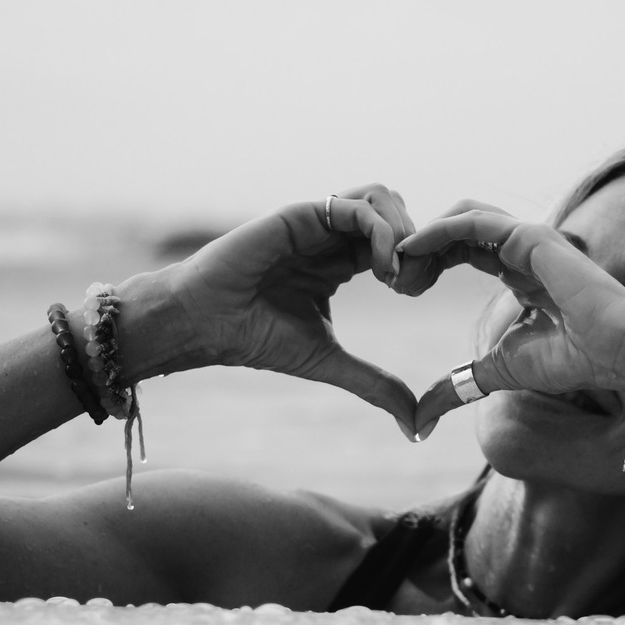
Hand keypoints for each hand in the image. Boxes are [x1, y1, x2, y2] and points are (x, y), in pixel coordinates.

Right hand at [127, 185, 420, 437]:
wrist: (207, 324)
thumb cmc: (257, 338)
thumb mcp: (330, 362)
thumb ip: (375, 385)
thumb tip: (415, 427)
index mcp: (341, 262)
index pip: (398, 244)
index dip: (417, 262)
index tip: (414, 293)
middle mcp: (332, 237)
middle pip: (398, 213)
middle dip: (417, 244)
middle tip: (409, 283)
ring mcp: (318, 221)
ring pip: (382, 197)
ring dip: (402, 231)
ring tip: (394, 272)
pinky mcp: (302, 214)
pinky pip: (357, 206)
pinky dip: (381, 232)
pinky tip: (379, 268)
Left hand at [400, 203, 624, 437]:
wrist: (612, 352)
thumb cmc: (570, 360)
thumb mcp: (495, 372)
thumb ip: (457, 385)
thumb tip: (420, 420)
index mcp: (516, 271)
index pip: (461, 251)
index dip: (428, 265)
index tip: (402, 289)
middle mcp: (520, 249)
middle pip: (456, 233)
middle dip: (419, 250)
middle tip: (393, 278)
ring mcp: (526, 238)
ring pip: (461, 218)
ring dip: (425, 236)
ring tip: (399, 263)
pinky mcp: (529, 235)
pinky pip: (473, 220)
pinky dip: (438, 230)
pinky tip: (413, 248)